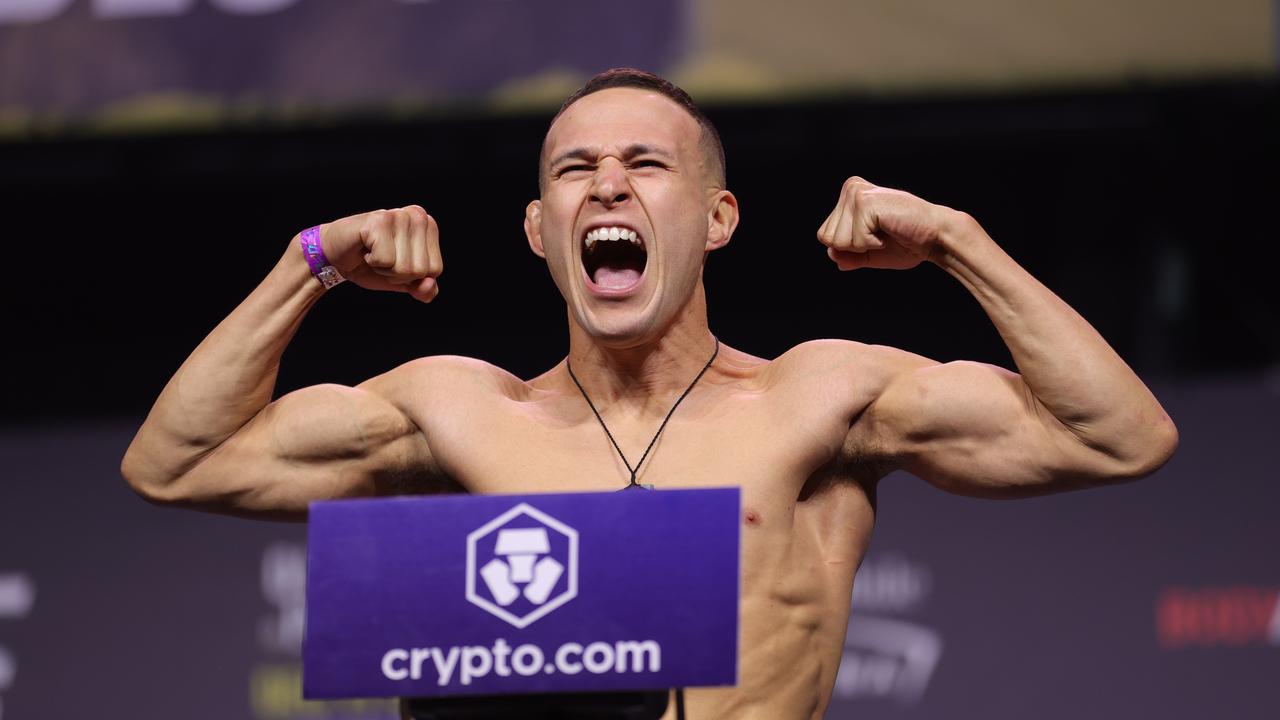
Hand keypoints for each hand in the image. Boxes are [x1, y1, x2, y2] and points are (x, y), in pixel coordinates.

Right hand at [311, 205, 442, 301]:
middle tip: (381, 258)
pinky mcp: (378, 220)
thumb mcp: (403, 282)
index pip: (435, 270)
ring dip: (384, 269)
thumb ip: (423, 289)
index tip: (395, 262)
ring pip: (405, 267)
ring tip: (374, 253)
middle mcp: (417, 215)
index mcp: (428, 226)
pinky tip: (365, 249)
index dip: (411, 276)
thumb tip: (429, 285)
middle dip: (398, 274)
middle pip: (421, 270)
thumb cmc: (371, 265)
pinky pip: (386, 260)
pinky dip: (373, 262)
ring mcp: (398, 215)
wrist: (336, 257)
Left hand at [816, 177, 951, 270]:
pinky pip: (854, 241)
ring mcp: (857, 194)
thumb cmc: (907, 243)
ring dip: (864, 245)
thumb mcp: (870, 252)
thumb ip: (848, 255)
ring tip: (885, 230)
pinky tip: (890, 229)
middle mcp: (850, 189)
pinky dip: (874, 244)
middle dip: (854, 247)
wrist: (935, 238)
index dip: (850, 247)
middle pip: (827, 238)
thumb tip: (832, 254)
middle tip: (882, 234)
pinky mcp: (865, 203)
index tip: (876, 236)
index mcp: (849, 196)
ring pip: (837, 241)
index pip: (825, 235)